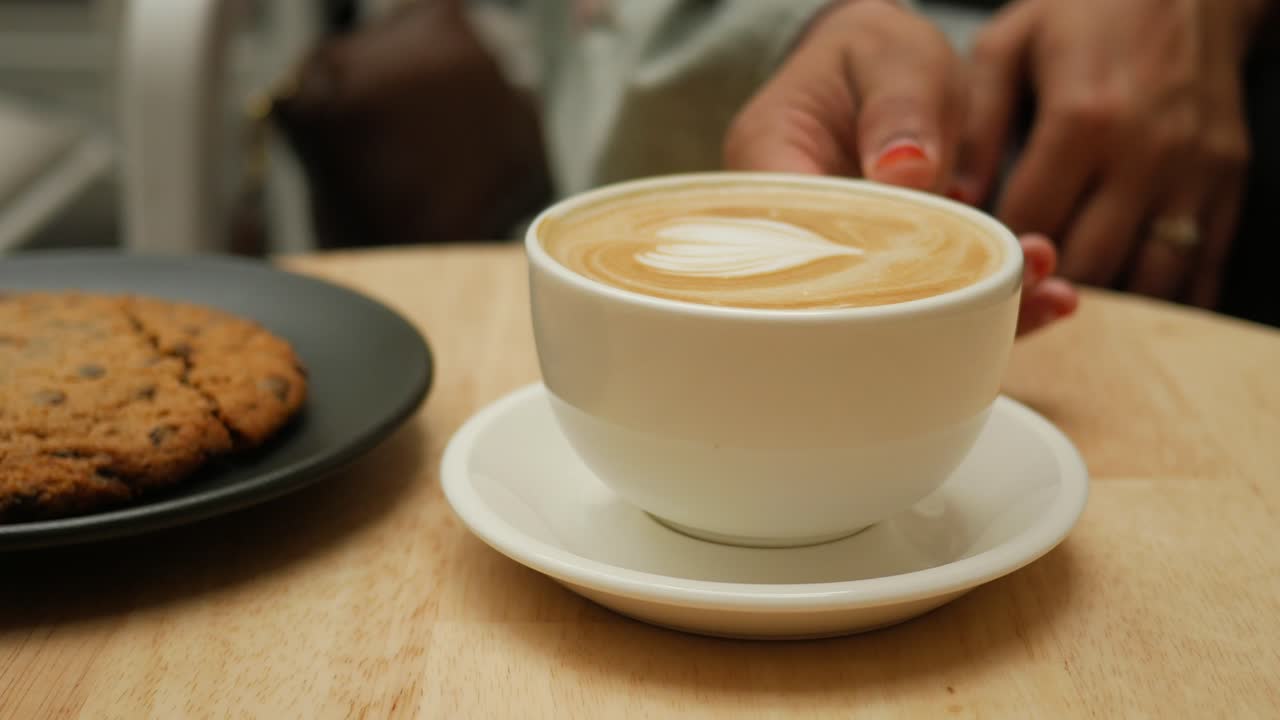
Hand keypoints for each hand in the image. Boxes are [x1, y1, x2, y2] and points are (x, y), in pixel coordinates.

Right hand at [724, 0, 1076, 335]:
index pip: (799, 240)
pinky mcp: (883, 279)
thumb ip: (899, 105)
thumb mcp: (888, 55)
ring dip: (973, 310)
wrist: (875, 75)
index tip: (943, 269)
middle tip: (1020, 284)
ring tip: (1048, 293)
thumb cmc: (870, 59)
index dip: (867, 271)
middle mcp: (791, 235)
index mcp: (768, 171)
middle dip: (934, 303)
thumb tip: (907, 171)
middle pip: (846, 293)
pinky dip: (984, 304)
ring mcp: (837, 264)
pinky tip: (1044, 298)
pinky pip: (926, 303)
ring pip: (892, 311)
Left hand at [959, 0, 1267, 306]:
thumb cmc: (1087, 12)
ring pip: (1146, 279)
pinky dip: (1161, 298)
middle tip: (1013, 297)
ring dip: (1102, 302)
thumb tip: (951, 202)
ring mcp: (1194, 173)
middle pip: (1087, 262)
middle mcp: (1145, 153)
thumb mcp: (1010, 47)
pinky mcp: (1229, 183)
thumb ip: (977, 126)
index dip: (995, 253)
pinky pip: (1198, 268)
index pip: (1029, 222)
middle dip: (1046, 286)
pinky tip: (1123, 304)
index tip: (972, 265)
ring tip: (1062, 300)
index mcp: (1082, 119)